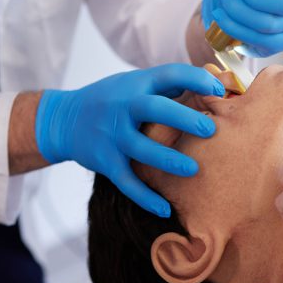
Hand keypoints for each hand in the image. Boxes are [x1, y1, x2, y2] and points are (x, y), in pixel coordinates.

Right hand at [36, 64, 224, 217]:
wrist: (64, 120)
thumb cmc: (110, 100)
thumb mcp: (134, 84)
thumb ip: (167, 85)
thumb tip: (211, 82)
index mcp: (136, 84)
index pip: (169, 74)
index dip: (195, 79)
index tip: (218, 91)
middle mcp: (123, 107)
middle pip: (154, 109)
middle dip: (183, 118)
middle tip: (210, 130)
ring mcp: (112, 135)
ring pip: (140, 148)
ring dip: (167, 160)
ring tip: (193, 169)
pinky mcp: (104, 160)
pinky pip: (126, 181)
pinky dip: (144, 197)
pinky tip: (164, 208)